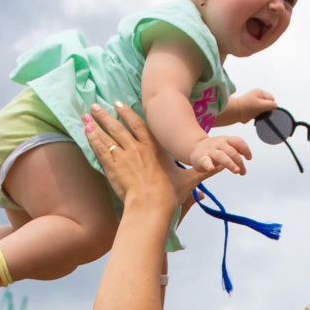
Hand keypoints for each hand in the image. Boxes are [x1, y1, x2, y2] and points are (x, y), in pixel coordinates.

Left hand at [85, 102, 216, 207]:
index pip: (139, 126)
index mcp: (154, 149)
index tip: (119, 104)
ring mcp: (124, 157)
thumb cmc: (170, 195)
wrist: (152, 206)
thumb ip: (203, 172)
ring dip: (97, 124)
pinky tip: (86, 131)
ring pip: (108, 136)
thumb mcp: (189, 181)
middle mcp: (138, 148)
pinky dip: (92, 139)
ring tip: (87, 114)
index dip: (128, 114)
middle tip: (96, 105)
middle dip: (107, 115)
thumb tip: (223, 168)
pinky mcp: (113, 167)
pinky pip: (100, 149)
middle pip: (119, 127)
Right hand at [189, 135, 251, 174]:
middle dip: (239, 162)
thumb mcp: (226, 146)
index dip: (245, 149)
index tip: (249, 158)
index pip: (238, 141)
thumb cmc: (214, 149)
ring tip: (236, 171)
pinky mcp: (201, 158)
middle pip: (232, 152)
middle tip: (243, 172)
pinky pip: (205, 161)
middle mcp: (219, 144)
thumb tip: (248, 156)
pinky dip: (209, 165)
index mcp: (226, 140)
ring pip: (221, 156)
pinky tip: (211, 169)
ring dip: (230, 164)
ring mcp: (210, 151)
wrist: (195, 148)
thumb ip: (236, 150)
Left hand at [228, 89, 276, 123]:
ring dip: (261, 113)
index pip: (272, 98)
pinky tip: (253, 116)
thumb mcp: (261, 105)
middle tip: (260, 113)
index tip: (265, 110)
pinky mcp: (250, 107)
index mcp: (260, 92)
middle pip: (267, 103)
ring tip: (256, 115)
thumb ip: (270, 105)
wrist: (235, 112)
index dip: (271, 105)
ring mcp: (253, 100)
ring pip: (263, 108)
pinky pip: (257, 111)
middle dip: (266, 109)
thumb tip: (276, 105)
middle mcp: (257, 95)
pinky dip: (256, 114)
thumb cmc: (248, 107)